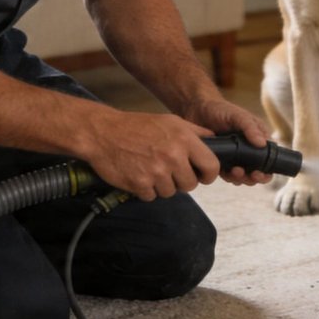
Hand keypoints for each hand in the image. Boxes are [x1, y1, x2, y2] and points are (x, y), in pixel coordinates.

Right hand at [79, 109, 217, 201]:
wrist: (103, 132)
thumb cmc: (137, 126)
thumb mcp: (170, 121)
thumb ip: (195, 132)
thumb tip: (214, 141)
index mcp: (184, 139)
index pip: (211, 166)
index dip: (208, 175)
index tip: (202, 176)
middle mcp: (173, 156)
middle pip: (190, 184)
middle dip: (181, 181)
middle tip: (169, 171)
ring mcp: (156, 172)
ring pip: (171, 192)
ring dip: (162, 185)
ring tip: (150, 169)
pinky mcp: (140, 184)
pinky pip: (151, 196)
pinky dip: (145, 189)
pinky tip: (138, 174)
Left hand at [179, 96, 275, 187]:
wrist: (197, 109)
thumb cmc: (221, 109)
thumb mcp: (238, 116)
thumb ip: (250, 128)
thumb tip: (262, 143)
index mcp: (257, 139)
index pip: (268, 159)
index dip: (267, 171)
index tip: (260, 173)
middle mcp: (248, 150)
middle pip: (256, 172)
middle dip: (253, 177)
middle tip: (248, 174)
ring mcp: (234, 157)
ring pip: (242, 176)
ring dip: (240, 178)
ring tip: (235, 171)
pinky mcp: (221, 161)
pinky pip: (227, 175)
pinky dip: (228, 176)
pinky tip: (225, 172)